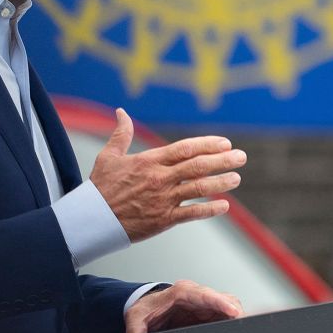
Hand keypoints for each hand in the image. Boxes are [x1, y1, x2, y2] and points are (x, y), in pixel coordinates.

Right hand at [89, 108, 246, 242]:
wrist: (92, 219)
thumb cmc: (100, 187)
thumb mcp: (109, 156)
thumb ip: (121, 133)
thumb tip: (121, 111)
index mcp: (150, 161)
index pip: (185, 148)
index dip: (207, 144)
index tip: (224, 142)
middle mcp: (160, 178)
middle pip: (198, 166)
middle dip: (222, 160)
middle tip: (241, 157)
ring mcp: (163, 200)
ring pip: (199, 188)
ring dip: (221, 183)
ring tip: (237, 178)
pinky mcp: (163, 220)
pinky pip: (191, 214)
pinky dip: (209, 210)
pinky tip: (224, 205)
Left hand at [125, 280, 242, 332]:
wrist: (146, 309)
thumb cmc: (144, 310)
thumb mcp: (135, 318)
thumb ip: (137, 330)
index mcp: (180, 292)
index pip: (204, 294)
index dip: (220, 302)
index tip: (233, 311)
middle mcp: (196, 295)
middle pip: (222, 299)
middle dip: (235, 310)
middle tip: (245, 324)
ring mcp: (204, 304)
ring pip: (228, 305)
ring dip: (237, 316)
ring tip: (245, 328)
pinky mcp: (208, 314)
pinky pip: (226, 314)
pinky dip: (234, 321)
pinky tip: (239, 329)